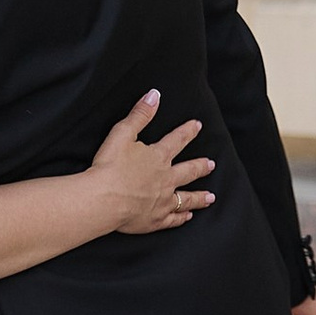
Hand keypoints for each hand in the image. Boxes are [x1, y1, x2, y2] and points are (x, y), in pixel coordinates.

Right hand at [88, 93, 213, 236]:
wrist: (104, 199)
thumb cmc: (110, 167)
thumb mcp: (122, 133)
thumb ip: (140, 115)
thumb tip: (154, 95)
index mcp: (158, 157)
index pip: (177, 140)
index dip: (187, 131)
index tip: (197, 126)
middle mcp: (166, 179)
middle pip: (188, 171)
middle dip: (201, 167)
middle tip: (211, 164)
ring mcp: (162, 201)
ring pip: (187, 198)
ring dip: (199, 197)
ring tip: (210, 197)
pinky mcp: (155, 219)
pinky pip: (174, 219)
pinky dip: (182, 217)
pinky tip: (187, 216)